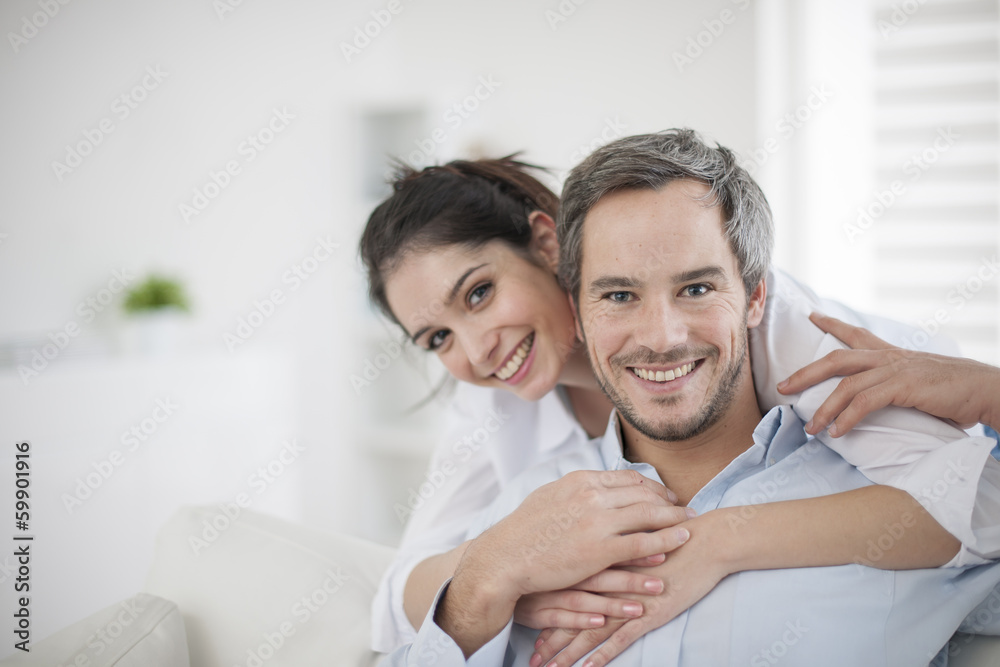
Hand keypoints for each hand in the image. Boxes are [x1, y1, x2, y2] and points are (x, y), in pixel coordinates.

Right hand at [437, 470, 690, 655]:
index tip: (664, 495)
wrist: (504, 557)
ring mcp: (596, 522)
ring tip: (691, 525)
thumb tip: (590, 483)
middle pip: (643, 494)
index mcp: (580, 481)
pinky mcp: (598, 550)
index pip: (627, 478)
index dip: (651, 487)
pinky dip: (663, 542)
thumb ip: (574, 489)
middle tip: (686, 508)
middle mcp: (591, 496)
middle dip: (668, 501)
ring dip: (673, 520)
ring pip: (647, 516)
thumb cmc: (523, 531)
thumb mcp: (549, 496)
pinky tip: (678, 544)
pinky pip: (641, 544)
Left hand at [530, 510, 731, 666]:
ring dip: (567, 652)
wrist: (705, 540)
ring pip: (589, 630)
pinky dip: (601, 655)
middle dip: (550, 636)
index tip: (526, 622)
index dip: (545, 606)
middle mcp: (607, 580)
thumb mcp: (633, 534)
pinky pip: (619, 639)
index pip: (564, 587)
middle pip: (570, 612)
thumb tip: (596, 549)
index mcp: (600, 560)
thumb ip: (612, 543)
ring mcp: (626, 598)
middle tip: (532, 657)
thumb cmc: (672, 535)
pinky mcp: (648, 614)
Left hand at [778, 312, 999, 435]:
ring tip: (810, 427)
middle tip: (783, 386)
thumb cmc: (956, 392)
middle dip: (806, 373)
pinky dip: (847, 418)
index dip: (832, 324)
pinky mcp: (903, 387)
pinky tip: (836, 432)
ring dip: (824, 409)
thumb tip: (880, 401)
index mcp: (892, 354)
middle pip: (836, 359)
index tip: (812, 315)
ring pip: (846, 385)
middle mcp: (889, 358)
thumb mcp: (920, 383)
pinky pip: (865, 402)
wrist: (987, 389)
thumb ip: (897, 387)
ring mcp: (895, 370)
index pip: (856, 333)